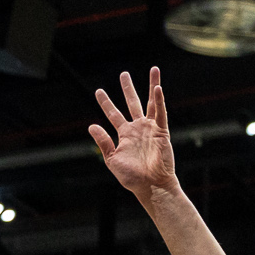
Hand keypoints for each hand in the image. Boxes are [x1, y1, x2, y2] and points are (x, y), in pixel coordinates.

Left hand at [88, 68, 177, 201]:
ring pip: (151, 102)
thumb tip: (91, 126)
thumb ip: (103, 142)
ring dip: (152, 86)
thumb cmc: (132, 177)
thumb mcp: (112, 159)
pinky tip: (158, 88)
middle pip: (132, 103)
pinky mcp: (162, 132)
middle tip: (124, 74)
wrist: (151, 186)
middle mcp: (138, 128)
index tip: (98, 90)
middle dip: (128, 88)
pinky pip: (161, 113)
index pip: (113, 114)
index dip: (106, 102)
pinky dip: (160, 101)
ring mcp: (150, 128)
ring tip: (154, 69)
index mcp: (125, 135)